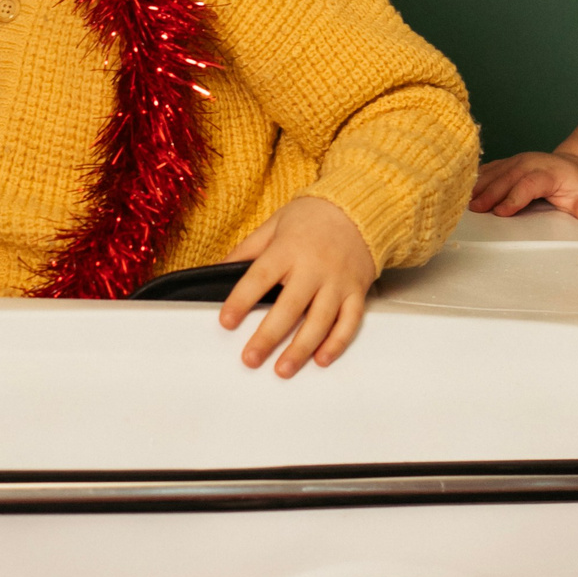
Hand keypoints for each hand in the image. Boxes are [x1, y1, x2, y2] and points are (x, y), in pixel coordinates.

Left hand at [221, 195, 377, 377]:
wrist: (359, 207)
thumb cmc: (313, 216)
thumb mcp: (274, 224)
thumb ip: (248, 248)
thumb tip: (219, 269)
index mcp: (288, 249)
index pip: (260, 277)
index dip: (241, 300)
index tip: (226, 321)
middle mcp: (314, 267)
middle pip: (289, 307)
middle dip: (268, 336)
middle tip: (251, 358)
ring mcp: (338, 281)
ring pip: (320, 321)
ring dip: (301, 348)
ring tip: (283, 369)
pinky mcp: (357, 291)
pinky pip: (349, 321)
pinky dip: (337, 342)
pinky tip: (321, 359)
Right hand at [469, 149, 577, 226]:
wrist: (572, 166)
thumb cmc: (575, 186)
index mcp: (547, 173)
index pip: (528, 184)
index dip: (515, 197)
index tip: (501, 212)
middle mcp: (529, 163)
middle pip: (506, 178)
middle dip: (491, 193)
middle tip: (476, 209)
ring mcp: (515, 161)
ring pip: (494, 172)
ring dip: (478, 186)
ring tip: (463, 201)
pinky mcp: (506, 163)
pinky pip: (488, 169)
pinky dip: (475, 180)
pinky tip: (462, 191)